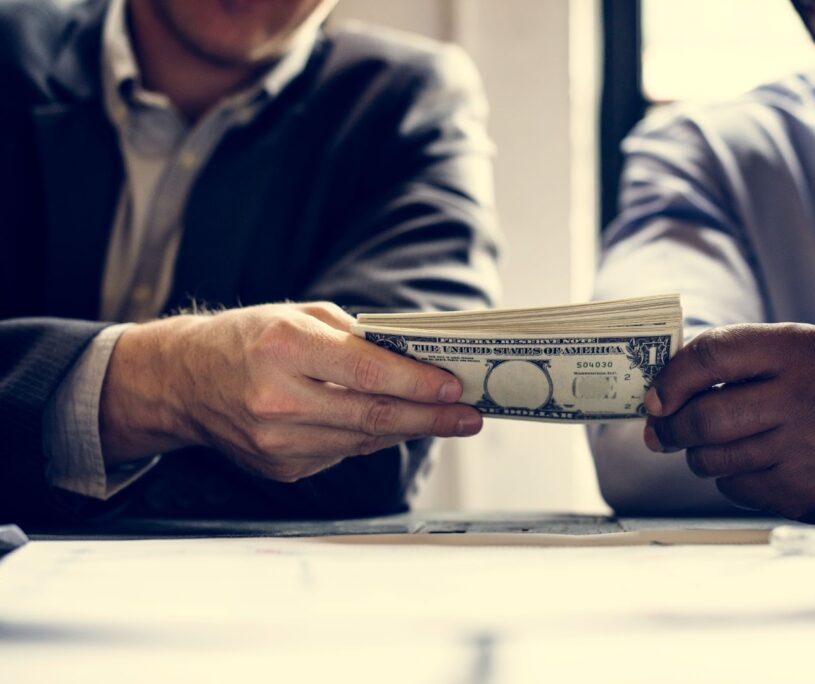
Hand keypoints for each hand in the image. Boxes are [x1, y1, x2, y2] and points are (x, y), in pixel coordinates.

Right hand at [100, 302, 481, 481]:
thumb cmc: (247, 338)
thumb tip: (416, 358)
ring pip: (363, 440)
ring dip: (410, 429)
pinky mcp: (280, 467)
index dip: (418, 383)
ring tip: (447, 421)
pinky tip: (397, 426)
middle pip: (373, 415)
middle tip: (471, 417)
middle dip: (431, 417)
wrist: (182, 381)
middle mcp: (277, 400)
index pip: (367, 373)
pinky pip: (342, 453)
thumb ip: (356, 337)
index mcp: (282, 349)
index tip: (456, 386)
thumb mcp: (298, 316)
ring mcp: (276, 442)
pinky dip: (373, 438)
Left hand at [643, 323, 814, 522]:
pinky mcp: (801, 491)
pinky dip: (729, 478)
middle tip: (662, 431)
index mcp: (796, 348)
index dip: (670, 380)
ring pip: (711, 458)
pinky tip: (753, 465)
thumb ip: (727, 361)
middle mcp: (804, 394)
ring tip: (714, 446)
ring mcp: (805, 447)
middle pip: (704, 417)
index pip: (712, 355)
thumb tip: (656, 399)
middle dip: (672, 427)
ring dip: (698, 455)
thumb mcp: (789, 354)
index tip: (653, 399)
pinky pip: (733, 487)